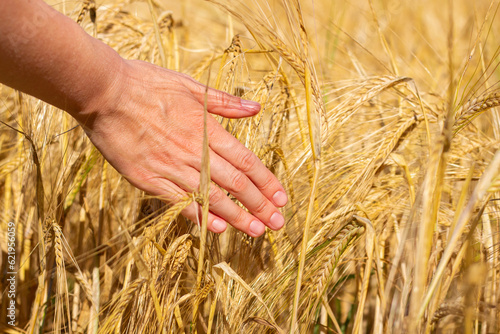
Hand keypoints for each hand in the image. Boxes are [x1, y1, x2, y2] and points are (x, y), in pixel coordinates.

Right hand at [77, 59, 287, 236]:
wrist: (103, 93)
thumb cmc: (146, 85)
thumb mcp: (189, 86)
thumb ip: (224, 103)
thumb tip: (256, 108)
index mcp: (206, 129)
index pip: (246, 161)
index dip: (266, 182)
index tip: (281, 197)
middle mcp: (194, 151)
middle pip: (235, 183)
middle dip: (260, 205)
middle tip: (277, 222)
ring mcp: (171, 167)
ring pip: (212, 197)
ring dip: (238, 217)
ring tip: (257, 232)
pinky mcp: (149, 179)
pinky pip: (180, 202)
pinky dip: (200, 216)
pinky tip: (217, 229)